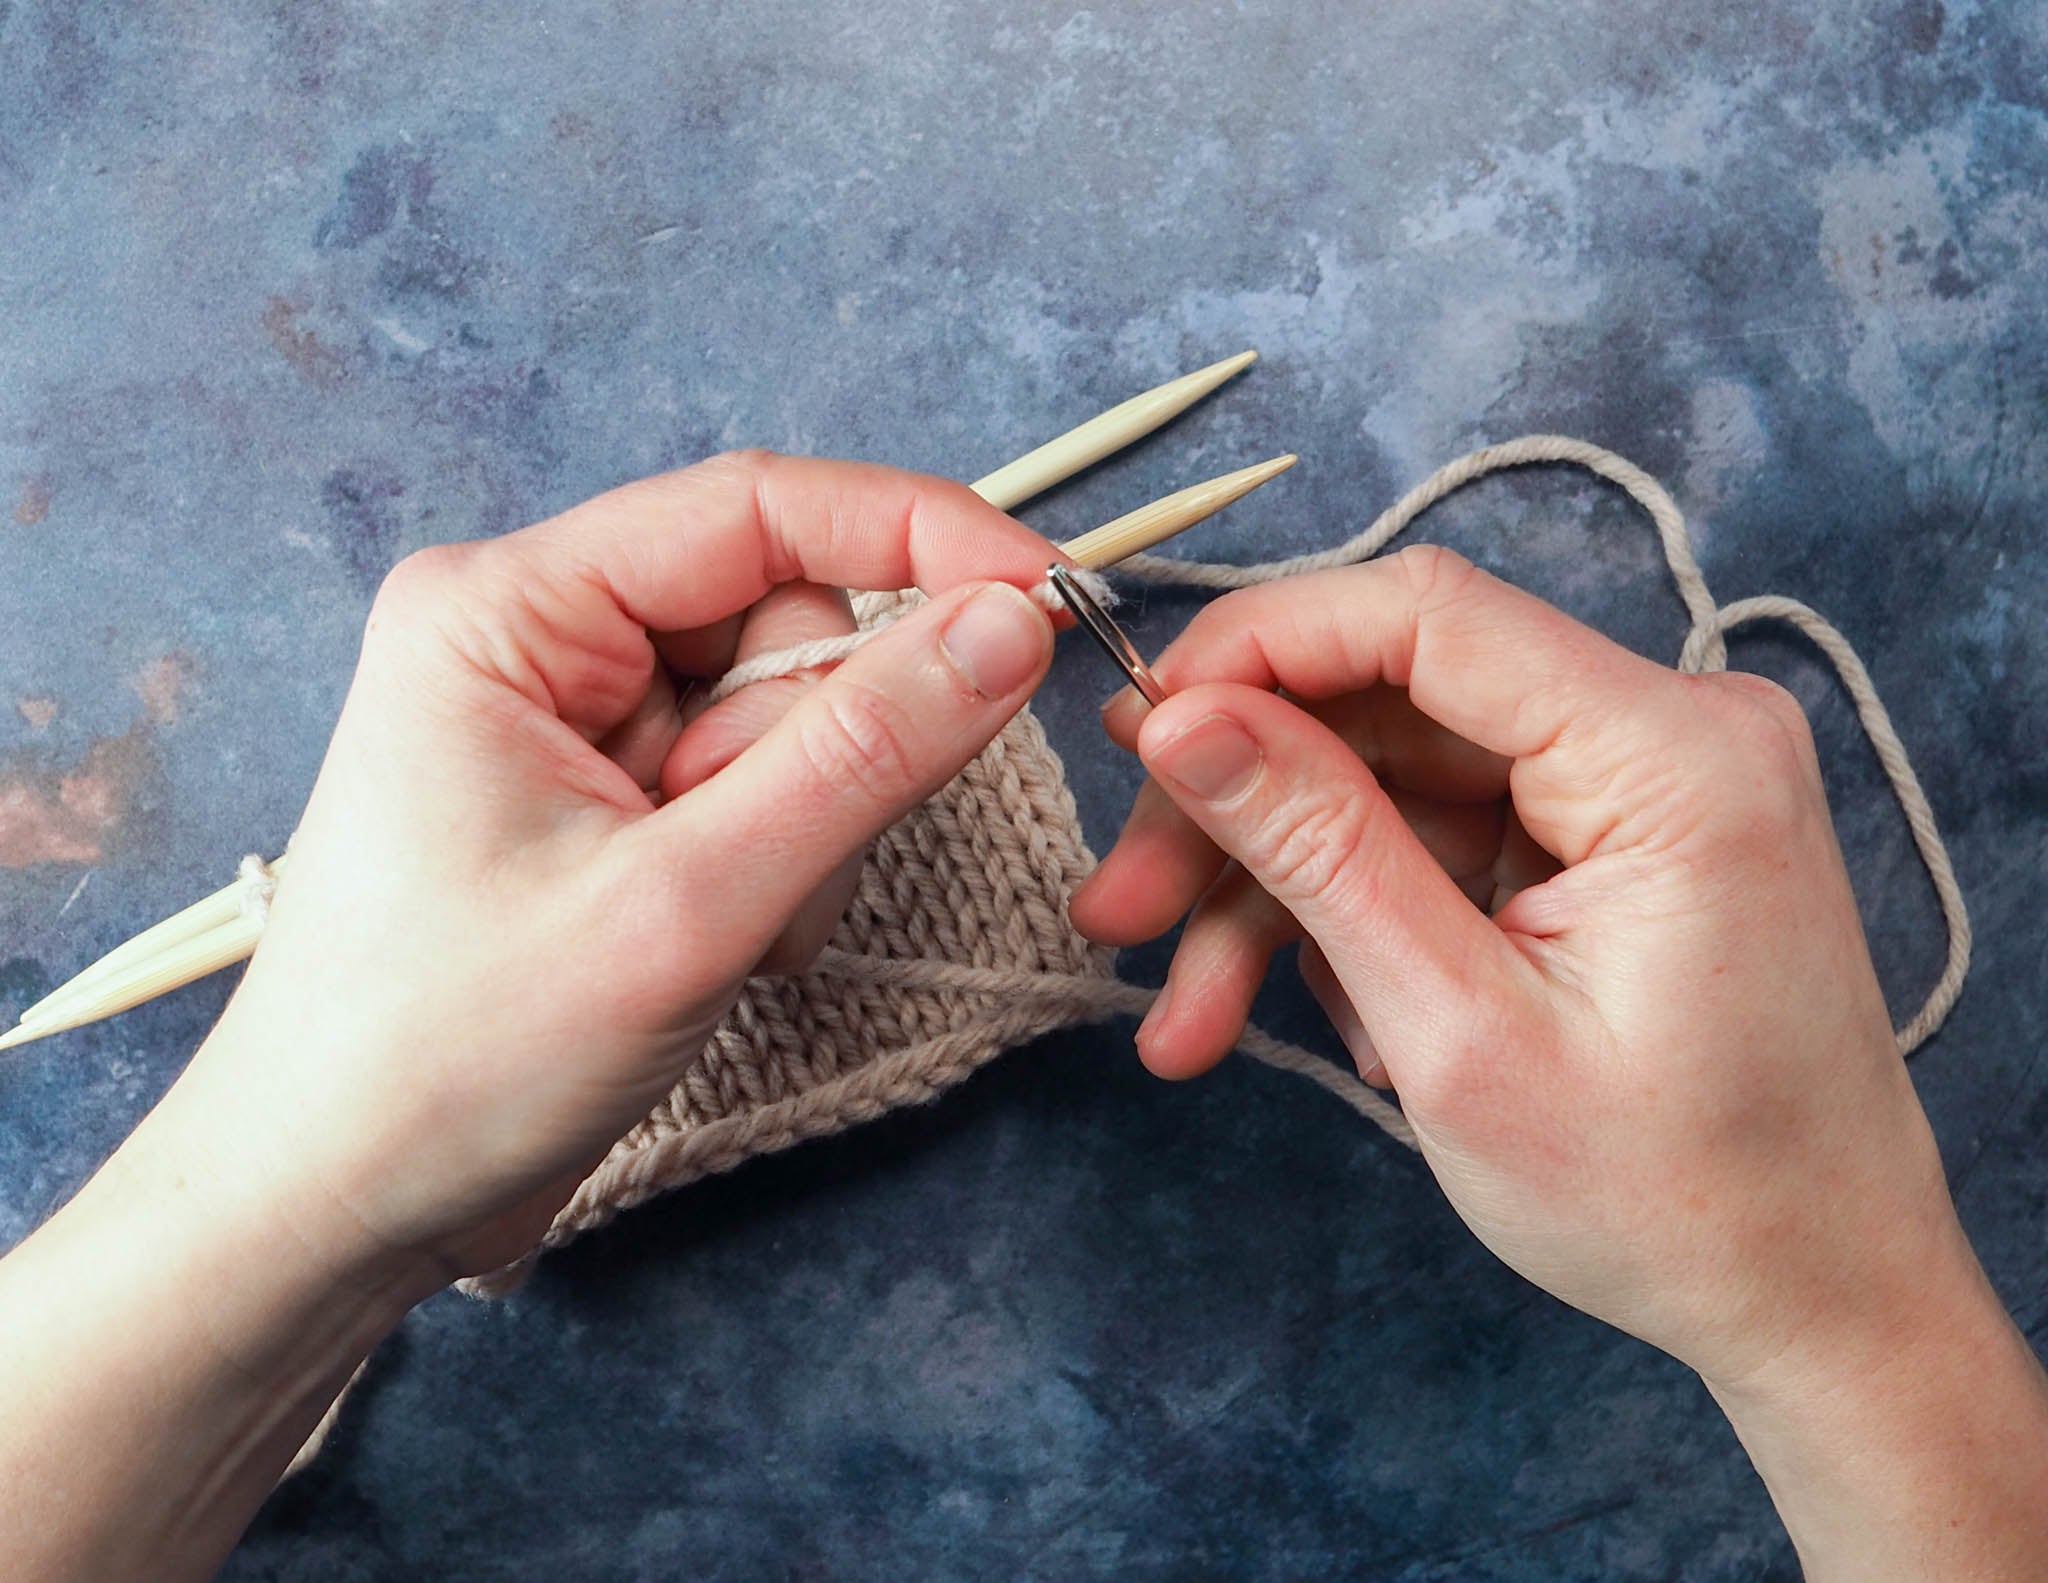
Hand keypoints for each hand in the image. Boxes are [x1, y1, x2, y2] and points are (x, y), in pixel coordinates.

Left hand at [173, 452, 1057, 1284]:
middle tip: (757, 872)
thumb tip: (1008, 627)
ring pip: (793, 717)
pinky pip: (767, 792)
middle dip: (817, 752)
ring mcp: (579, 728)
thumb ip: (861, 755)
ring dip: (804, 832)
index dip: (920, 536)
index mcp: (509, 608)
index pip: (758, 509)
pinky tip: (712, 950)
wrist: (334, 1210)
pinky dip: (780, 872)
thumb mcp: (686, 902)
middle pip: (786, 621)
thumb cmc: (446, 1058)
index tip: (1048, 595)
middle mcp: (540, 640)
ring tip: (717, 933)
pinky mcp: (614, 808)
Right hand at [1070, 549, 2047, 1581]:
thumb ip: (1318, 849)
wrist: (1813, 1298)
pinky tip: (1331, 1023)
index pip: (1426, 615)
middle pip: (1387, 704)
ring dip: (1276, 889)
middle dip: (1240, 810)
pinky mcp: (1609, 838)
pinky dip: (1356, 917)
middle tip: (1119, 908)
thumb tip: (1179, 716)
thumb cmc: (1673, 1198)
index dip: (1255, 648)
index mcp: (1674, 756)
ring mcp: (1640, 784)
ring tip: (1188, 1017)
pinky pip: (1438, 835)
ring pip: (1391, 780)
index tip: (1133, 725)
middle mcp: (1672, 732)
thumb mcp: (1457, 1032)